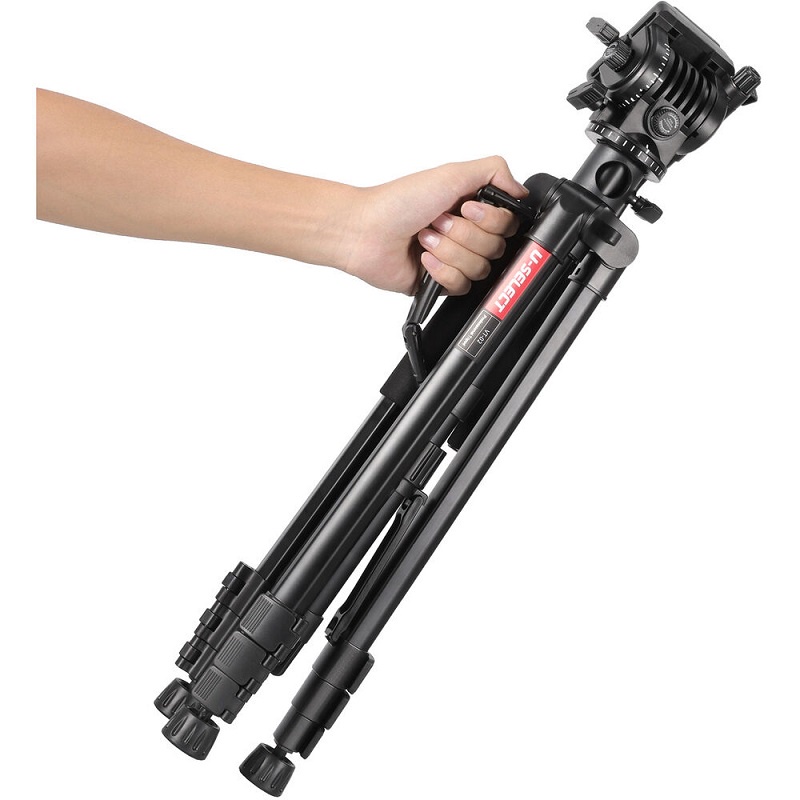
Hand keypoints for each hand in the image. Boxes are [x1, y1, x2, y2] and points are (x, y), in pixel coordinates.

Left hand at [342, 156, 526, 294]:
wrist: (366, 233)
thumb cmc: (398, 202)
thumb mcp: (452, 173)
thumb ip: (494, 171)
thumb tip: (520, 190)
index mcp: (472, 208)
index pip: (508, 224)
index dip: (490, 220)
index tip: (466, 209)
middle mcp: (466, 233)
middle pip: (496, 248)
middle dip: (464, 235)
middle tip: (438, 222)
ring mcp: (454, 259)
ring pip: (480, 269)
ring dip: (449, 252)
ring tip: (426, 239)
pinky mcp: (442, 282)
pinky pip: (462, 286)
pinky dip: (441, 271)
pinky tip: (423, 259)